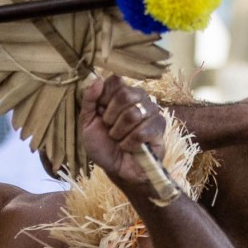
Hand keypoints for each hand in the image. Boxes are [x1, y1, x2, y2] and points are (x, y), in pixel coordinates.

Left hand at [81, 75, 167, 191]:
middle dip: (111, 117)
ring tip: (119, 139)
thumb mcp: (87, 122)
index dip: (104, 99)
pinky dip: (129, 143)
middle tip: (110, 129)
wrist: (114, 168)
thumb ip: (89, 100)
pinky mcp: (160, 128)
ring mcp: (152, 111)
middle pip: (125, 94)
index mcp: (122, 92)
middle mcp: (139, 98)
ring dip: (119, 132)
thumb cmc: (102, 144)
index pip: (115, 81)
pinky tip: (129, 147)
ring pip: (133, 114)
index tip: (100, 114)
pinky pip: (143, 131)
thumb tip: (97, 79)